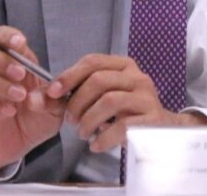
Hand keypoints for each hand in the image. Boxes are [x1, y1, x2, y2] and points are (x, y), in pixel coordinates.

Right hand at [0, 26, 65, 171]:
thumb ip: (52, 99)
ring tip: (19, 97)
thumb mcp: (55, 108)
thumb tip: (34, 97)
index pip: (1, 35)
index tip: (20, 44)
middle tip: (20, 74)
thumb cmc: (37, 116)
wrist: (20, 144)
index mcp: (14, 59)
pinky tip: (8, 111)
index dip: (8, 36)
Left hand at [48, 54, 206, 152]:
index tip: (53, 92)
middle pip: (99, 80)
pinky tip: (96, 145)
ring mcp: (147, 97)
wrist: (164, 131)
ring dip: (88, 120)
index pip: (93, 61)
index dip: (69, 75)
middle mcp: (137, 77)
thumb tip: (42, 97)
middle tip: (70, 120)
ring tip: (82, 133)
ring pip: (110, 101)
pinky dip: (103, 138)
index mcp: (123, 66)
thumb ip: (76, 95)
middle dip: (77, 102)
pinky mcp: (152, 119)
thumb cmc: (128, 112)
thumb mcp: (104, 97)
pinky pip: (122, 126)